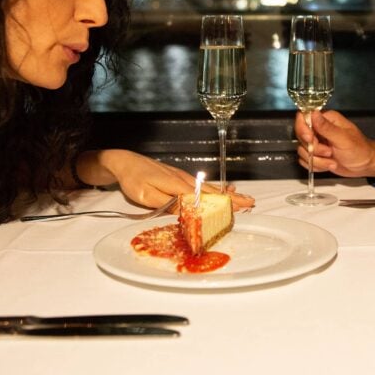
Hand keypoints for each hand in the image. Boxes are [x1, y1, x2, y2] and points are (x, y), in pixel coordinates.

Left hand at [81, 149, 254, 211]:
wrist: (125, 162)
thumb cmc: (133, 179)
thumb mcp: (146, 195)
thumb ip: (166, 204)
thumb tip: (186, 211)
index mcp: (177, 184)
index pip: (204, 197)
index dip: (222, 204)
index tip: (239, 208)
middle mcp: (184, 179)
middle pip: (211, 191)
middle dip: (231, 198)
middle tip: (250, 203)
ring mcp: (182, 177)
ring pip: (208, 188)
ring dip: (226, 195)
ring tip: (242, 199)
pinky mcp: (179, 178)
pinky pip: (201, 186)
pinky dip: (215, 191)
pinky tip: (222, 192)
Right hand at [294, 110, 374, 177]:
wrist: (365, 165)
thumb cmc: (360, 150)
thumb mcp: (343, 138)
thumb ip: (326, 127)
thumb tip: (313, 113)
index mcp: (327, 119)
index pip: (304, 117)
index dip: (303, 129)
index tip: (310, 139)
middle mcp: (320, 129)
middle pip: (301, 136)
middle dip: (314, 149)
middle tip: (328, 152)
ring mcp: (318, 143)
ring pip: (303, 151)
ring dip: (318, 160)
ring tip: (332, 160)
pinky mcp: (317, 155)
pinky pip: (306, 161)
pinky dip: (317, 166)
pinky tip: (329, 164)